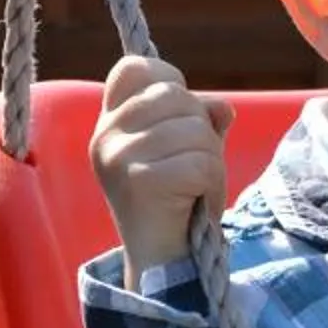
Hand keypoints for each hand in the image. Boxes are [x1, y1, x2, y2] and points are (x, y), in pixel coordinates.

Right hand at [91, 54, 233, 275]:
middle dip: (202, 129)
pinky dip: (213, 183)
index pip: (135, 67)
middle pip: (176, 95)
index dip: (170, 81)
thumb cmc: (177, 200)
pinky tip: (196, 201)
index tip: (182, 116)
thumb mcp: (188, 148)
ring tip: (194, 188)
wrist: (162, 260)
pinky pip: (201, 163)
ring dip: (211, 161)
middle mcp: (105, 135)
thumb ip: (201, 118)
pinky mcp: (139, 182)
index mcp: (110, 121)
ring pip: (195, 129)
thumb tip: (221, 107)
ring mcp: (118, 157)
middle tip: (193, 166)